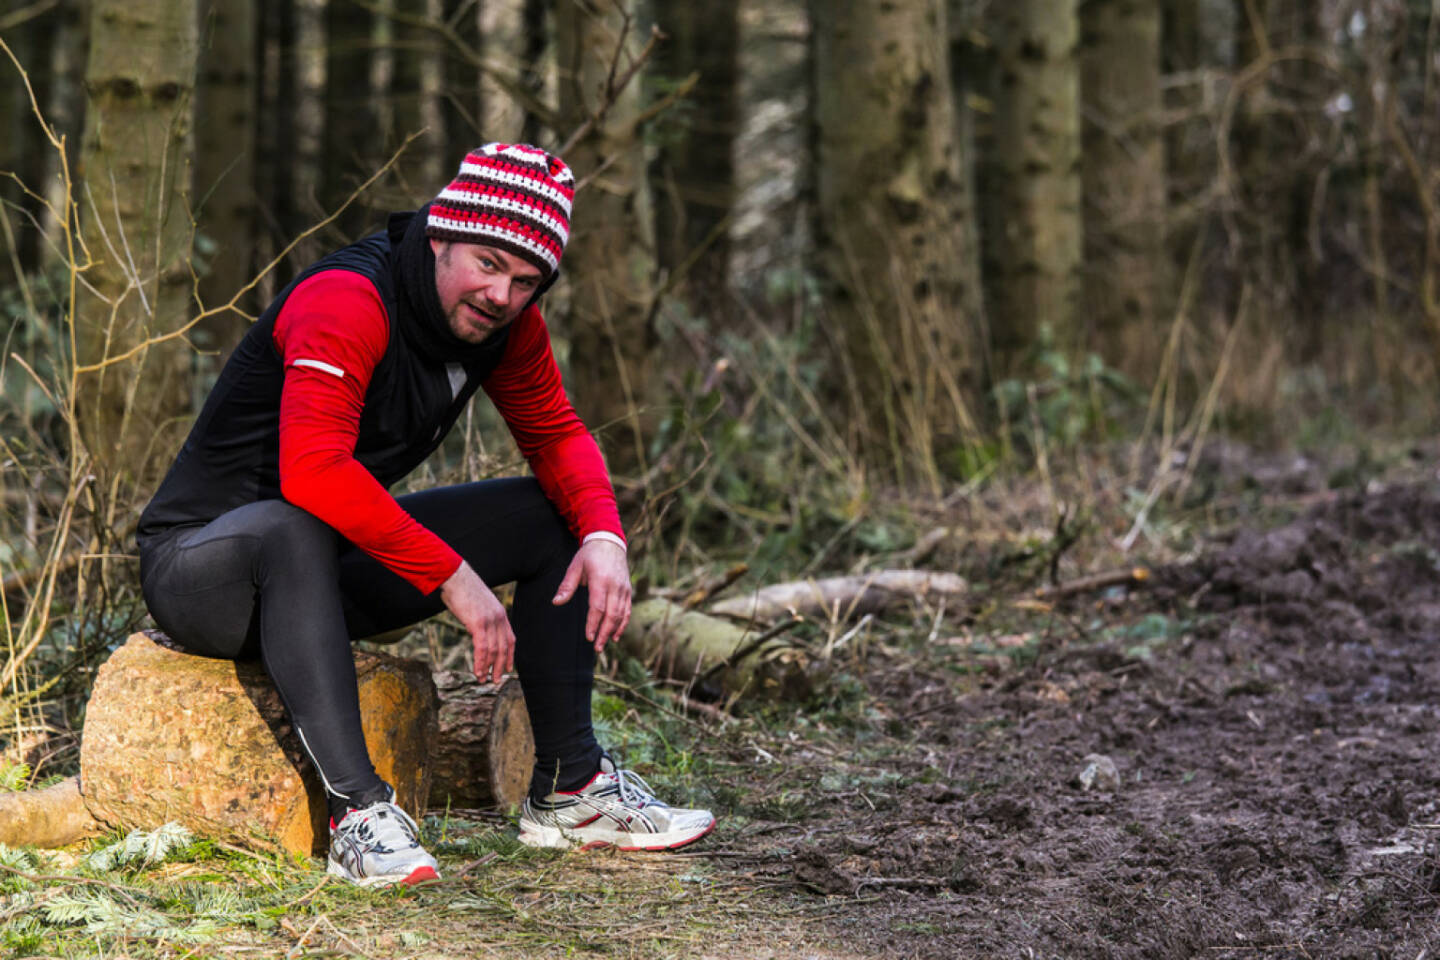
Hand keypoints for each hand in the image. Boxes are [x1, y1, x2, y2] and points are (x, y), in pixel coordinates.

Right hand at [441, 561, 514, 682]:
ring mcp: (490, 621)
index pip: (510, 639)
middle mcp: (499, 618)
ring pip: (493, 651)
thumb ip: (481, 617)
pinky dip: (480, 662)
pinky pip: (482, 648)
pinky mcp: (478, 624)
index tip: (508, 668)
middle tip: (496, 680)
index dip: (510, 655)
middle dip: (500, 666)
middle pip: (504, 648)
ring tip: (484, 680)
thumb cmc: (461, 588)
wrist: (454, 576)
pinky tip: (478, 672)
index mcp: (500, 613)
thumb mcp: (478, 604)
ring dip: (489, 668)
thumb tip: (476, 627)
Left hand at [552, 539, 631, 653]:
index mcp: (600, 580)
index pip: (598, 607)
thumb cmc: (590, 555)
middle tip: (597, 648)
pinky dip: (623, 624)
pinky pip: (627, 610)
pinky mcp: (628, 590)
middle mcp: (615, 586)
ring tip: (605, 644)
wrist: (610, 542)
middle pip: (612, 614)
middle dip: (604, 633)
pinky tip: (616, 635)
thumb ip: (567, 586)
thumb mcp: (575, 566)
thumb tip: (556, 602)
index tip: (588, 637)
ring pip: (621, 614)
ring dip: (613, 631)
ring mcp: (623, 588)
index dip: (593, 624)